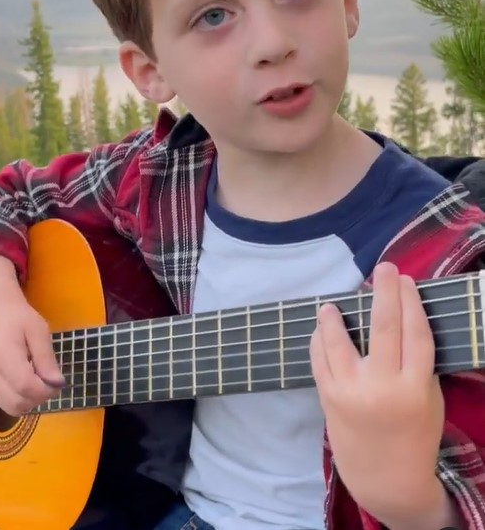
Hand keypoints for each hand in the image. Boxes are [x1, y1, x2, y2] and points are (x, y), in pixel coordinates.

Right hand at [0, 300, 65, 415]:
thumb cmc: (20, 320)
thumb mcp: (39, 331)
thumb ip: (46, 358)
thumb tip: (57, 383)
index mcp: (3, 354)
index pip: (24, 385)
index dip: (45, 390)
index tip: (58, 382)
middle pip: (17, 402)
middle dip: (39, 397)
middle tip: (50, 381)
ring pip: (12, 408)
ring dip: (31, 401)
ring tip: (39, 381)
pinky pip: (7, 403)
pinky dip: (21, 399)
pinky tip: (28, 382)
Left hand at [310, 262, 445, 525]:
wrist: (385, 478)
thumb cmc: (414, 435)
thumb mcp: (428, 400)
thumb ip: (416, 365)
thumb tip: (399, 316)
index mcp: (415, 389)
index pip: (416, 335)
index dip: (411, 303)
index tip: (406, 280)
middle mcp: (383, 388)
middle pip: (383, 329)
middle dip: (384, 293)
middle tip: (384, 268)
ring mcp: (351, 392)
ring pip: (340, 343)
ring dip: (334, 318)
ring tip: (332, 303)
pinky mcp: (329, 398)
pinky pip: (320, 360)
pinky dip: (319, 340)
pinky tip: (321, 327)